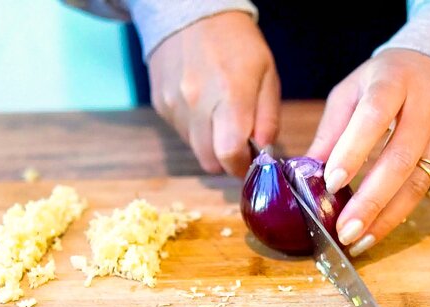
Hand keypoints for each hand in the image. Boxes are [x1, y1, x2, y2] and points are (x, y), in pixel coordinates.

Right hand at [148, 11, 279, 176]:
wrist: (191, 13)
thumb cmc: (237, 43)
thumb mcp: (267, 74)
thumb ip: (268, 118)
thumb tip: (265, 151)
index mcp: (229, 95)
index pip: (229, 154)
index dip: (242, 167)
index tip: (251, 163)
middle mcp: (197, 104)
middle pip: (210, 161)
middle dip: (227, 160)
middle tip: (239, 143)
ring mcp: (174, 105)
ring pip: (195, 149)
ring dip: (211, 144)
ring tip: (220, 115)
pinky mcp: (161, 105)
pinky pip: (181, 133)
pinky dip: (195, 129)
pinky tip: (203, 104)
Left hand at [307, 49, 429, 255]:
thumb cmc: (387, 81)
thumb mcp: (353, 92)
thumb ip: (332, 130)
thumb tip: (305, 173)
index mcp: (393, 81)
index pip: (374, 116)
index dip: (353, 150)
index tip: (331, 182)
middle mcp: (426, 104)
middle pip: (400, 158)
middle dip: (370, 200)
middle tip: (344, 229)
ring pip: (417, 181)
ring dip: (385, 217)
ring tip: (358, 240)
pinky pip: (426, 190)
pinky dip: (398, 214)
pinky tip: (376, 230)